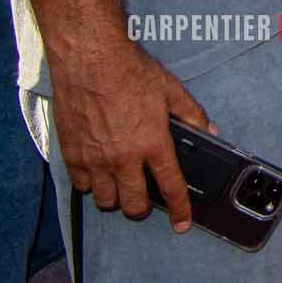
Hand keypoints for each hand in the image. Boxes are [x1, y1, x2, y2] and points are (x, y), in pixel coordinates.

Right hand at [47, 36, 211, 232]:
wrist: (89, 59)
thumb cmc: (130, 71)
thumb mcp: (171, 90)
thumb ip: (192, 115)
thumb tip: (209, 132)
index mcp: (152, 143)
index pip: (170, 186)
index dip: (180, 209)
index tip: (183, 223)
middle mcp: (123, 158)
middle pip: (133, 205)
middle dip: (142, 208)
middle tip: (144, 199)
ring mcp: (95, 159)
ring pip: (105, 200)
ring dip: (116, 197)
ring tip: (121, 183)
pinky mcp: (71, 154)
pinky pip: (82, 185)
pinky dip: (91, 184)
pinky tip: (97, 172)